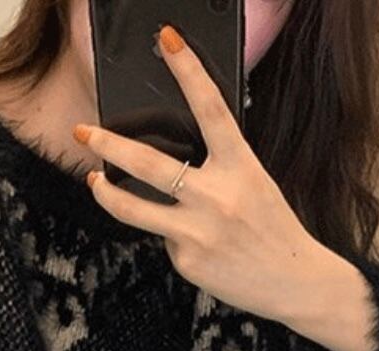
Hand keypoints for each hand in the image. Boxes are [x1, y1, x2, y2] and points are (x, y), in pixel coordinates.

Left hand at [73, 24, 332, 325]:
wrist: (295, 281)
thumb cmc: (272, 229)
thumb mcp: (254, 184)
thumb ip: (217, 170)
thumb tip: (169, 167)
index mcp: (240, 166)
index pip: (211, 108)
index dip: (188, 70)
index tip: (167, 41)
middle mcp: (216, 195)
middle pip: (147, 162)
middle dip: (107, 144)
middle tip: (83, 131)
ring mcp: (197, 230)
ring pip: (132, 206)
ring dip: (104, 191)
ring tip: (93, 178)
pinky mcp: (186, 259)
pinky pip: (161, 240)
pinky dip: (169, 237)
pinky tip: (192, 244)